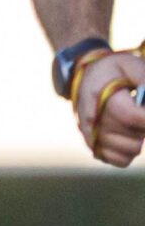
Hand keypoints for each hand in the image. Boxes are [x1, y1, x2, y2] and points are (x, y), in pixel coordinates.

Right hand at [74, 49, 144, 166]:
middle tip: (141, 109)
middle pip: (135, 137)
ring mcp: (92, 136)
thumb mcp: (132, 64)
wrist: (85, 75)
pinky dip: (130, 152)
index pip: (133, 117)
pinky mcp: (94, 146)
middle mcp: (93, 121)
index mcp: (102, 99)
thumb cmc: (114, 69)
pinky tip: (130, 135)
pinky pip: (120, 161)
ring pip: (131, 150)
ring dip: (140, 138)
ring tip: (137, 121)